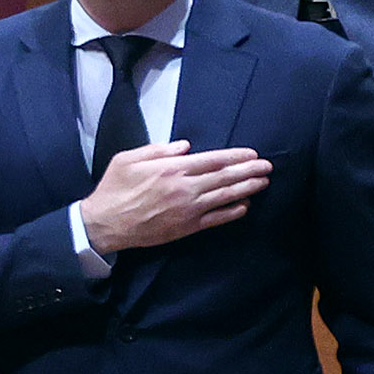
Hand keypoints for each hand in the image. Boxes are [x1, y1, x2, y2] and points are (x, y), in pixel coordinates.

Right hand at [78, 141, 270, 253]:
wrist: (105, 223)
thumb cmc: (114, 189)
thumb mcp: (127, 159)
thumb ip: (157, 150)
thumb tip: (184, 146)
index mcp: (171, 168)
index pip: (213, 159)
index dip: (236, 156)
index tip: (251, 153)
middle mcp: (185, 187)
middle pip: (225, 176)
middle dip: (250, 170)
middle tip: (268, 166)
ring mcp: (189, 209)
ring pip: (226, 196)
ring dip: (248, 188)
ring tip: (264, 182)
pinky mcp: (188, 227)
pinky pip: (217, 218)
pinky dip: (233, 211)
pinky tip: (245, 206)